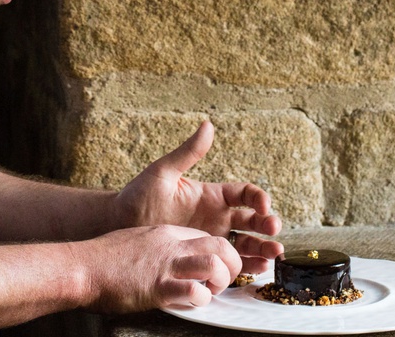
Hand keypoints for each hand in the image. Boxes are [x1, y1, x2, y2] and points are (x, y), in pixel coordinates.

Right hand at [75, 224, 240, 311]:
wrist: (82, 266)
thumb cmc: (104, 257)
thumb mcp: (138, 239)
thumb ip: (157, 245)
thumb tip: (167, 257)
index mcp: (167, 233)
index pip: (208, 236)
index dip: (219, 253)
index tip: (216, 268)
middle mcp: (171, 245)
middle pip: (221, 245)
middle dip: (232, 264)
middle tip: (223, 280)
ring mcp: (165, 265)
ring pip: (214, 263)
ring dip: (221, 280)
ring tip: (212, 291)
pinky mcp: (157, 288)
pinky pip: (193, 291)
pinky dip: (201, 299)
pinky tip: (195, 302)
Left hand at [113, 121, 282, 274]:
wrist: (120, 226)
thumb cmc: (139, 196)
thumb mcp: (164, 172)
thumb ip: (188, 152)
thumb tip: (208, 124)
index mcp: (212, 195)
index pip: (245, 194)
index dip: (258, 198)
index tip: (262, 205)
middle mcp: (217, 217)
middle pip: (252, 220)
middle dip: (267, 224)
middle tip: (274, 230)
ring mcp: (211, 239)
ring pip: (246, 243)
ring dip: (263, 248)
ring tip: (275, 255)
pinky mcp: (203, 258)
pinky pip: (230, 263)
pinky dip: (247, 266)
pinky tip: (258, 269)